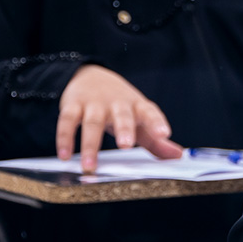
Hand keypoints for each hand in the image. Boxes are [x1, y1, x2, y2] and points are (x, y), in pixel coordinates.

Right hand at [56, 64, 180, 171]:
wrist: (90, 75)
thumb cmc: (120, 104)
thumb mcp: (139, 118)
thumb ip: (155, 140)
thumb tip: (178, 156)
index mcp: (136, 106)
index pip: (150, 111)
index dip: (157, 122)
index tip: (164, 134)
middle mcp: (116, 103)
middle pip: (121, 115)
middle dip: (124, 129)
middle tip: (126, 146)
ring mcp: (93, 103)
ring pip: (92, 121)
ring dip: (90, 145)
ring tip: (90, 166)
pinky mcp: (73, 104)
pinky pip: (67, 121)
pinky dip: (65, 138)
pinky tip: (65, 156)